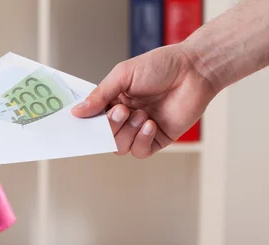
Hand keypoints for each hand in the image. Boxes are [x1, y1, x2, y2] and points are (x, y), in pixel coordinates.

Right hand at [72, 43, 216, 157]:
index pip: (93, 120)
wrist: (194, 69)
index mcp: (113, 102)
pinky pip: (140, 151)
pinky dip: (142, 140)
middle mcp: (125, 118)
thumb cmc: (161, 65)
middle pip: (105, 138)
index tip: (84, 121)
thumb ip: (100, 95)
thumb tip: (77, 112)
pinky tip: (150, 124)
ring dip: (127, 132)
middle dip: (111, 127)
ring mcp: (140, 130)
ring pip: (120, 148)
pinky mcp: (158, 139)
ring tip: (142, 114)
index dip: (88, 123)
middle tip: (122, 110)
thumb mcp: (123, 75)